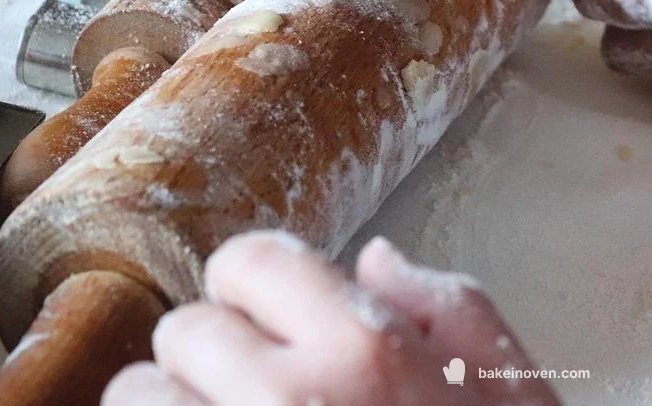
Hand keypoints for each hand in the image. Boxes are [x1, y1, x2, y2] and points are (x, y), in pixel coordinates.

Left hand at [103, 232, 558, 405]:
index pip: (249, 261)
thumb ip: (453, 310)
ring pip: (136, 400)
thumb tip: (376, 261)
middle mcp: (283, 401)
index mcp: (367, 350)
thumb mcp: (516, 400)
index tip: (270, 319)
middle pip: (183, 330)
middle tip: (261, 397)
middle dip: (217, 356)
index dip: (258, 289)